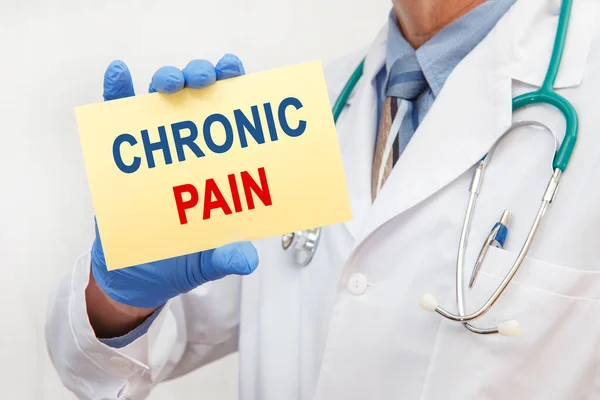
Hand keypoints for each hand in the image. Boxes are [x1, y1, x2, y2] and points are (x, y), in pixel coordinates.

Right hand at [92, 55, 256, 308]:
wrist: (138, 276)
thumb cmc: (181, 261)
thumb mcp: (208, 261)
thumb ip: (225, 257)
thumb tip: (245, 259)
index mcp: (219, 165)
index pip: (231, 118)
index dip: (236, 88)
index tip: (236, 73)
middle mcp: (190, 148)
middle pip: (199, 98)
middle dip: (202, 77)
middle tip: (203, 78)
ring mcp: (155, 148)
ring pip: (162, 100)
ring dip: (166, 81)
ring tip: (169, 83)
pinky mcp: (122, 158)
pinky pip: (117, 119)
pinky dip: (116, 94)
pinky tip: (119, 74)